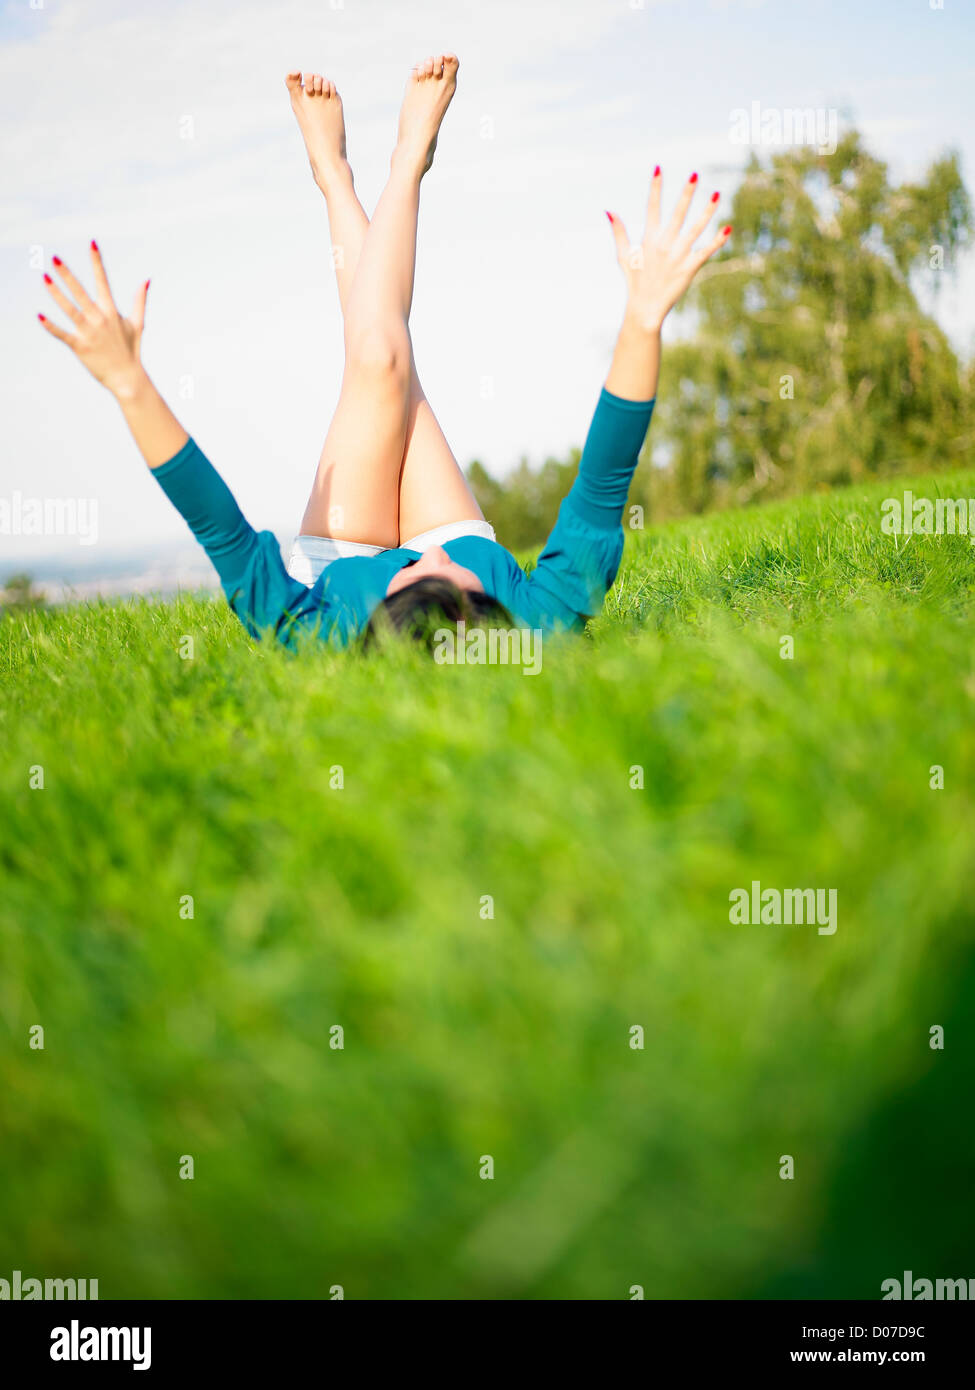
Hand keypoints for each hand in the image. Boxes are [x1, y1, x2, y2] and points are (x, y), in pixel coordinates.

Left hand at [38, 242, 149, 397]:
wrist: (128, 378)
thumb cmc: (131, 350)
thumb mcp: (138, 324)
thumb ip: (140, 301)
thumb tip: (147, 280)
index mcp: (111, 312)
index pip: (103, 281)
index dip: (97, 261)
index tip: (91, 243)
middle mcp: (100, 320)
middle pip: (81, 293)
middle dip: (68, 275)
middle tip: (55, 258)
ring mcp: (89, 333)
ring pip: (70, 309)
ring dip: (57, 294)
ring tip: (44, 278)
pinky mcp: (80, 347)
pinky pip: (63, 334)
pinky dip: (51, 326)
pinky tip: (39, 315)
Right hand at [606, 169, 730, 331]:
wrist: (645, 309)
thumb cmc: (635, 282)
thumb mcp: (624, 256)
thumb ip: (619, 232)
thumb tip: (609, 211)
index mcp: (649, 240)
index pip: (652, 209)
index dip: (655, 188)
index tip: (658, 168)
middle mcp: (664, 245)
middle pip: (677, 214)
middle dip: (686, 194)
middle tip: (695, 174)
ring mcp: (678, 256)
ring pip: (695, 229)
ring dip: (707, 211)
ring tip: (717, 193)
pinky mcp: (690, 268)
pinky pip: (705, 251)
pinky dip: (717, 241)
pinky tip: (728, 228)